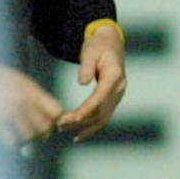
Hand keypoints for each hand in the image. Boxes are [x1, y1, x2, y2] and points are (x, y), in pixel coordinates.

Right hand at [0, 53, 65, 146]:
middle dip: (43, 134)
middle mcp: (24, 101)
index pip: (56, 111)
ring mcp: (9, 111)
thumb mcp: (23, 82)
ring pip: (29, 136)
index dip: (56, 121)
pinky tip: (12, 144)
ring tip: (23, 140)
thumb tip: (51, 114)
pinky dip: (13, 145)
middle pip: (45, 126)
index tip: (51, 124)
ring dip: (27, 141)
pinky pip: (10, 140)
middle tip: (38, 137)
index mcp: (33, 91)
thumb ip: (36, 96)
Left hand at [57, 21, 126, 141]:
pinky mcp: (113, 99)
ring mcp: (118, 95)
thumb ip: (86, 66)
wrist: (111, 43)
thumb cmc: (99, 46)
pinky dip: (92, 127)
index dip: (87, 109)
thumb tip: (82, 82)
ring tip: (64, 130)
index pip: (100, 96)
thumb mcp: (90, 51)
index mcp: (115, 75)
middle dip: (80, 120)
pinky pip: (104, 116)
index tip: (73, 118)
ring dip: (84, 126)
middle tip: (59, 125)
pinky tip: (78, 135)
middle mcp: (120, 88)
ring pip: (103, 117)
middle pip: (101, 110)